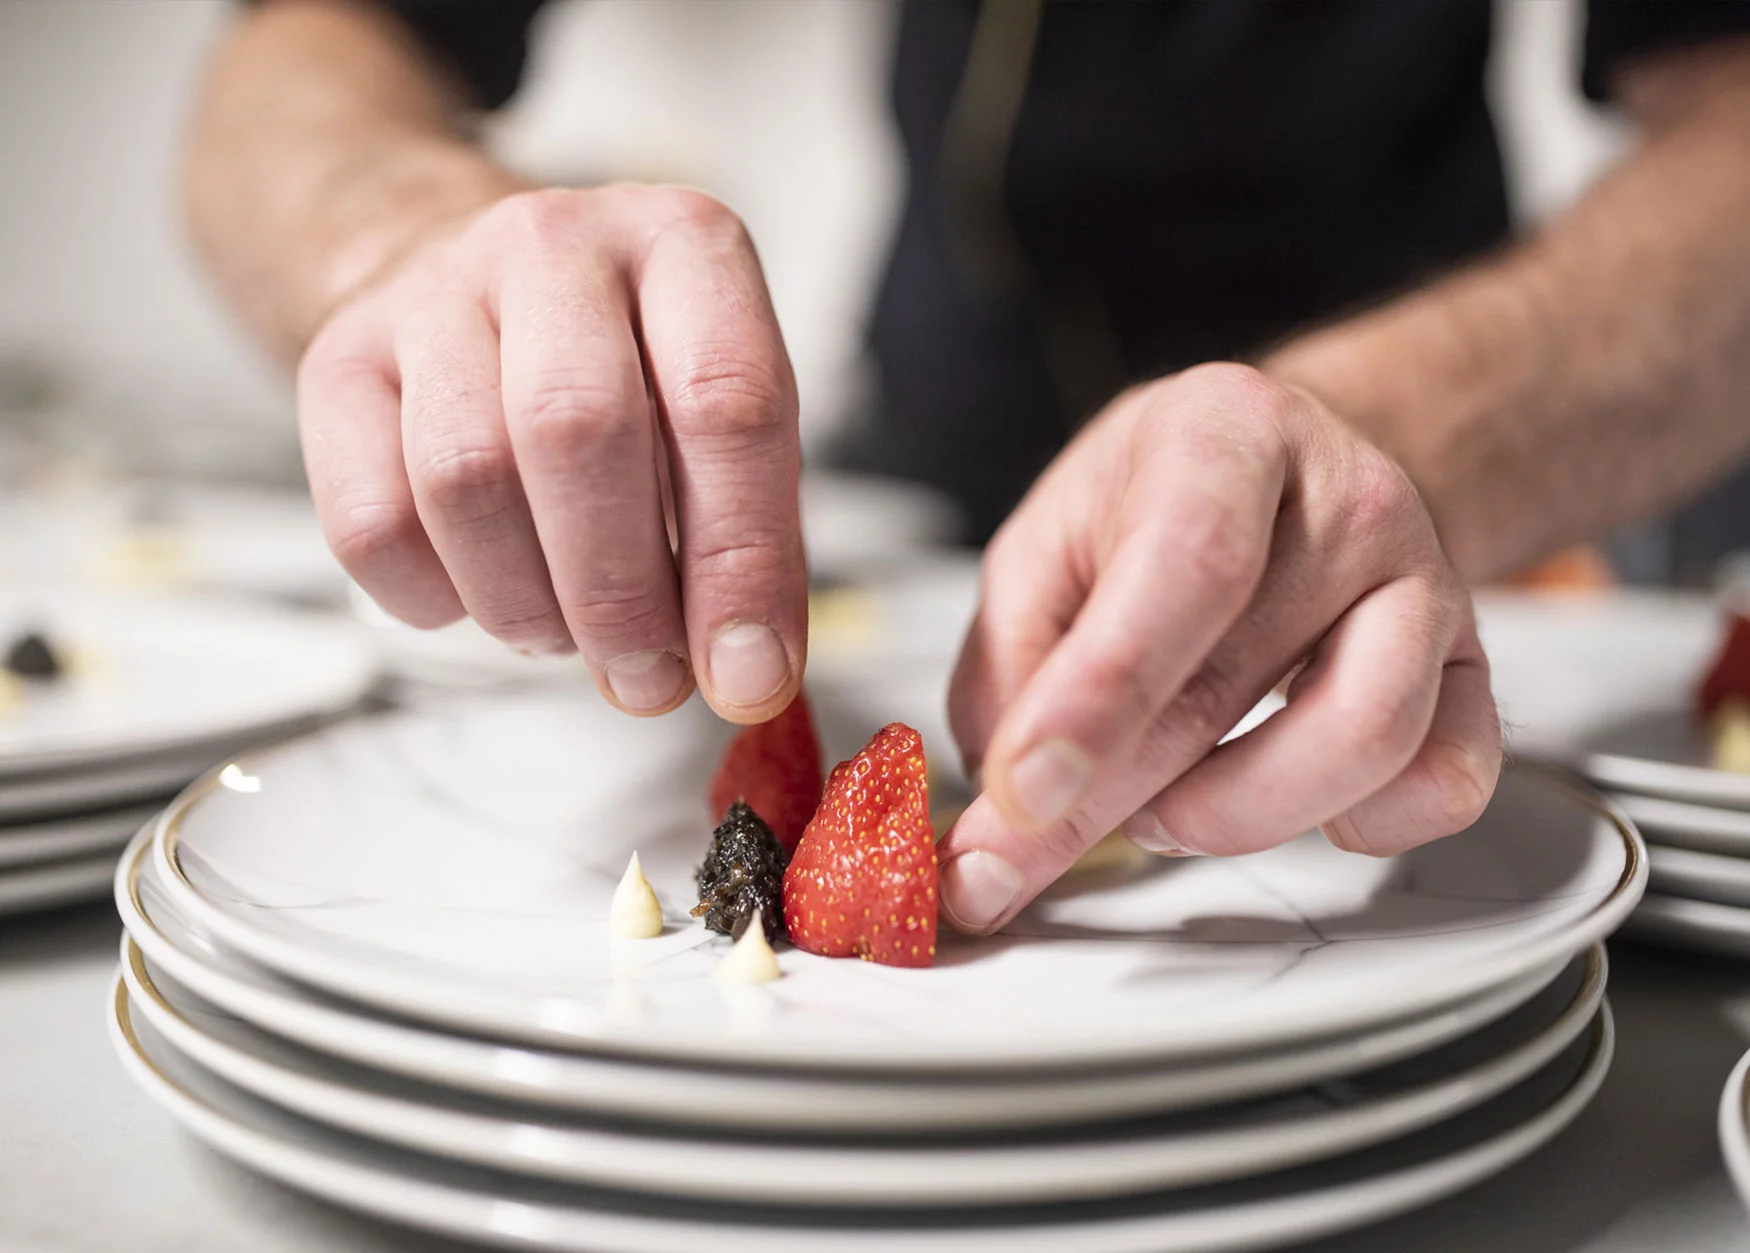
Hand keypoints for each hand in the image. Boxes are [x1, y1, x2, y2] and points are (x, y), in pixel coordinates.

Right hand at [298, 185, 804, 721]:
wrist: (473, 290)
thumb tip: (744, 672)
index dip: (742, 560)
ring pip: (464, 478)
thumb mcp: (720, 426)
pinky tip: (481, 591)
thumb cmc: (628, 374)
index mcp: (683, 247)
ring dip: (527, 603)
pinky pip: (371, 521)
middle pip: (577, 429)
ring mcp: (434, 292)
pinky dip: (437, 598)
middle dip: (620, 593)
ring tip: (565, 630)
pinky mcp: (339, 361)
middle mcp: (556, 246)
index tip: (747, 675)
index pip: (728, 403)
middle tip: (646, 677)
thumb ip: (747, 541)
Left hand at [939, 363, 1501, 933]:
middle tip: (1013, 860)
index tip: (1025, 791)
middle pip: (1236, 680)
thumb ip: (1009, 669)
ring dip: (1228, 815)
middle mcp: (1348, 499)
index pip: (1184, 564)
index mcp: (1223, 435)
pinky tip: (1279, 798)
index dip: (1100, 694)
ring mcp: (1427, 585)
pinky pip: (1442, 785)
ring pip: (1362, 742)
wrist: (1289, 477)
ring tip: (1159, 805)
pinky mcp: (1471, 674)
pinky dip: (1353, 827)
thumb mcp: (1043, 551)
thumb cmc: (1152, 511)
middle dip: (1105, 802)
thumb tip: (1008, 808)